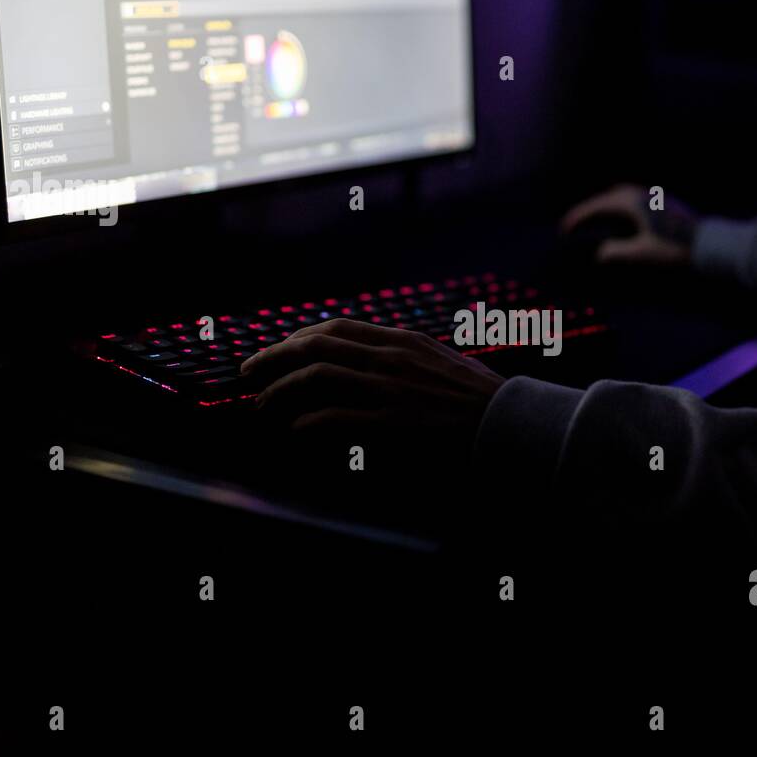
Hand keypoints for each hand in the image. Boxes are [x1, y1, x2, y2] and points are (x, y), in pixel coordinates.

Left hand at [240, 318, 505, 459]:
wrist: (508, 423)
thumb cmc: (479, 397)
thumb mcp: (441, 361)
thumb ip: (406, 356)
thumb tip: (373, 358)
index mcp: (401, 340)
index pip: (336, 327)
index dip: (298, 336)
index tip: (279, 348)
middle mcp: (390, 358)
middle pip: (316, 345)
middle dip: (273, 356)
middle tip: (248, 371)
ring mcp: (389, 390)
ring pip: (316, 377)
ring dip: (280, 389)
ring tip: (261, 403)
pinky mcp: (391, 424)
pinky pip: (334, 418)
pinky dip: (307, 422)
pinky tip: (295, 428)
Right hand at [560, 183, 695, 266]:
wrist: (708, 244)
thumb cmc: (675, 249)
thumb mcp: (642, 254)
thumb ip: (617, 253)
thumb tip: (600, 253)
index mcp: (633, 204)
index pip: (598, 207)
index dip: (579, 217)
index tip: (564, 229)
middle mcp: (641, 194)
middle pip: (607, 197)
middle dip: (589, 210)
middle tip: (575, 224)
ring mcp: (653, 196)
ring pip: (621, 195)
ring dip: (605, 206)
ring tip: (594, 220)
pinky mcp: (662, 202)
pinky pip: (632, 198)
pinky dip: (619, 206)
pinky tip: (621, 219)